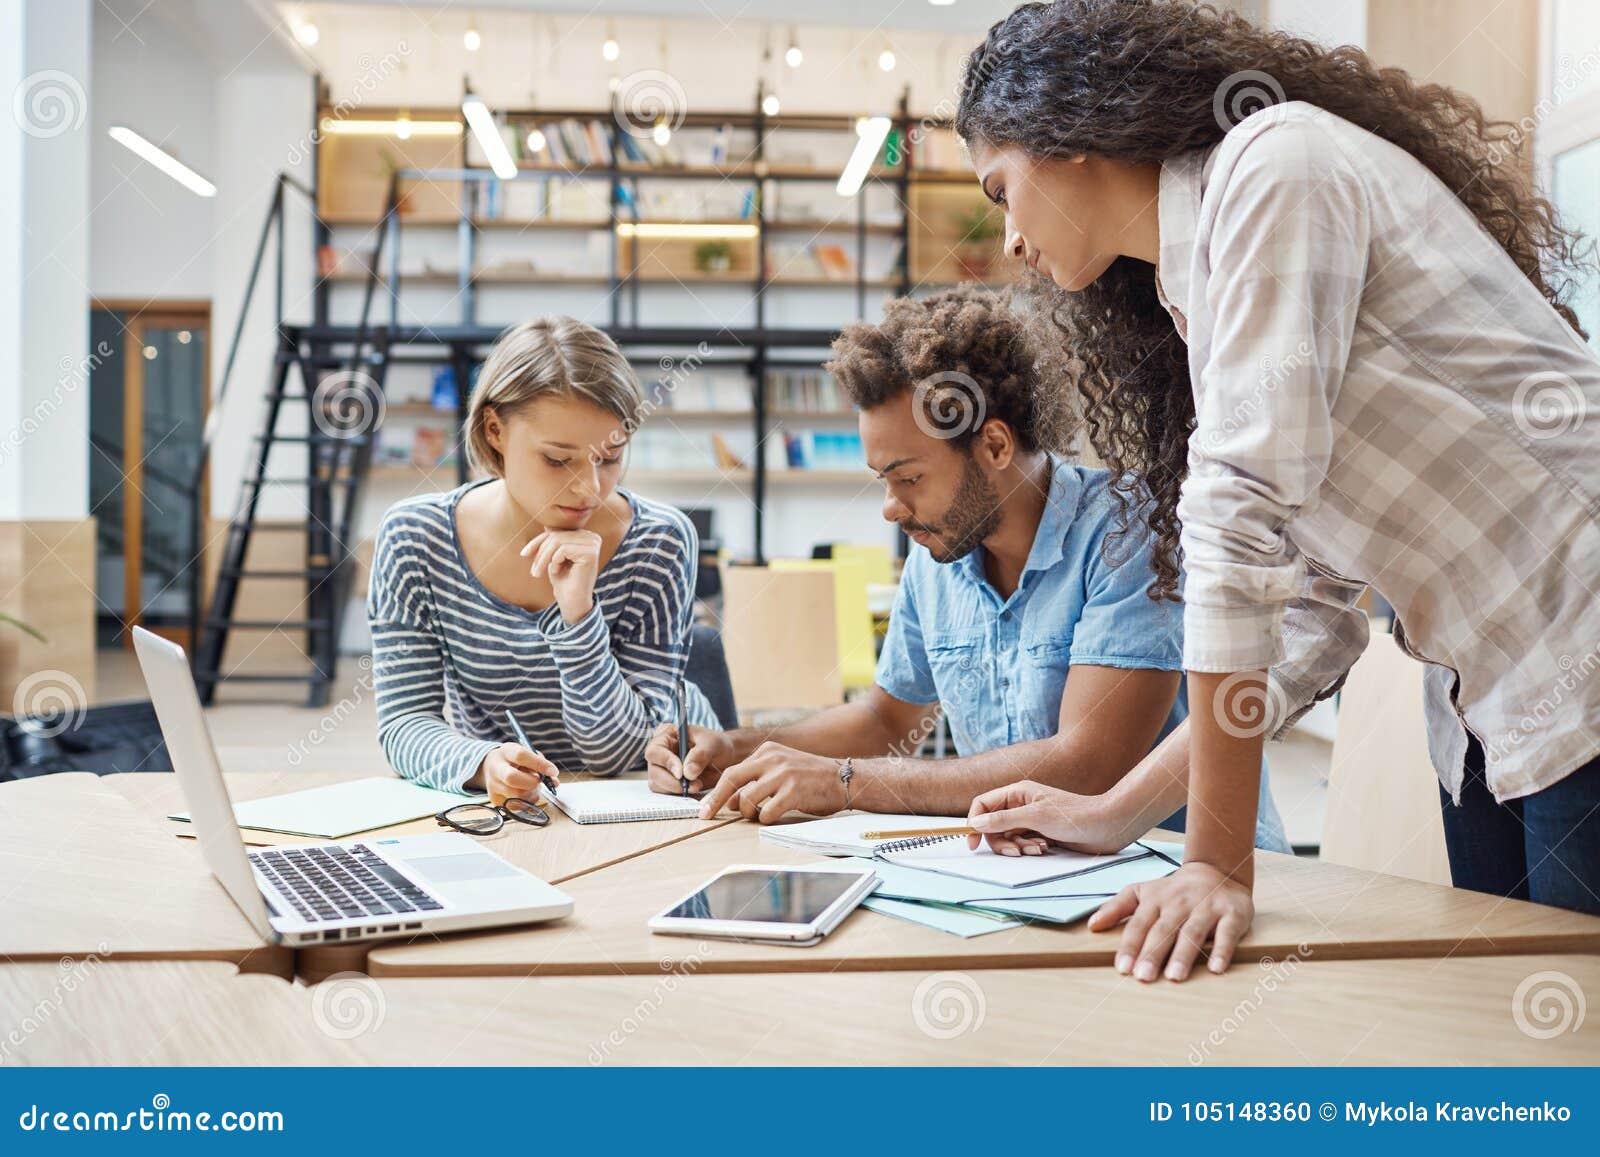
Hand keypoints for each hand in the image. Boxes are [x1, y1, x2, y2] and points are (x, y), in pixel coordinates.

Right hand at [476, 742, 559, 806]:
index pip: (521, 756)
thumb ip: (542, 765)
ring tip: (532, 786)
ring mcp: (493, 786)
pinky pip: (516, 806)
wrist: (493, 766)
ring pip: (516, 795)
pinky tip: (526, 794)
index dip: (539, 764)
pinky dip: (527, 802)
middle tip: (540, 781)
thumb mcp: (527, 754)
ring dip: (532, 793)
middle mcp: (496, 769)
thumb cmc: (515, 760)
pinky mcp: (495, 800)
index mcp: (506, 752)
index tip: (553, 771)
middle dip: (532, 782)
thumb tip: (554, 782)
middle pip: (512, 778)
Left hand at [521, 529, 601, 623]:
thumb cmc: (563, 579)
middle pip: (557, 535)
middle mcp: (592, 537)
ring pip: (557, 541)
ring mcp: (593, 544)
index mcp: (586, 536)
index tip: (524, 554)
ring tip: (540, 572)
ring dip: (544, 558)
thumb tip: (547, 525)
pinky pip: (563, 549)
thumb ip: (554, 540)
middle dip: (540, 552)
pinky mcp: (590, 552)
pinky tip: (557, 572)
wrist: (572, 601)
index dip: (538, 542)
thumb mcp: (554, 556)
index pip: (557, 532)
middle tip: (534, 571)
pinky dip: (554, 561)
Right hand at [644, 723, 735, 794]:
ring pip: (657, 785)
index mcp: (665, 735)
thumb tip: (687, 773)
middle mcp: (659, 752)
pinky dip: (679, 796)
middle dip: (672, 782)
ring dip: (677, 790)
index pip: (655, 751)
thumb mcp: (712, 744)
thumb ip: (700, 754)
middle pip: (654, 771)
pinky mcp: (667, 784)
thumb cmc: (717, 745)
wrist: (725, 759)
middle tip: (694, 785)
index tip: (681, 774)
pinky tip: (694, 790)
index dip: (666, 763)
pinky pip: (666, 794)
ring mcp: (661, 769)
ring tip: (698, 786)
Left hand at [696, 742, 846, 823]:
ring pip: (747, 799)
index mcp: (768, 751)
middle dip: (715, 801)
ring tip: (757, 815)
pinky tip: (774, 816)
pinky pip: (766, 813)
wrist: (844, 779)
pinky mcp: (794, 792)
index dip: (716, 791)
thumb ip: (757, 778)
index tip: (706, 807)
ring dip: (747, 813)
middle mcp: (773, 759)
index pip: (732, 771)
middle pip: (732, 780)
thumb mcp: (782, 766)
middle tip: (705, 815)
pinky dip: (765, 820)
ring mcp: (783, 775)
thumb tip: (729, 801)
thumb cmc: (811, 778)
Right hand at [966, 780, 1127, 856]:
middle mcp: (1021, 805)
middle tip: (1016, 852)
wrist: (1107, 826)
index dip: (974, 822)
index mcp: (1017, 793)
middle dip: (1002, 841)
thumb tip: (975, 823)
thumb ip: (1003, 820)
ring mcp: (1031, 820)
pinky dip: (1030, 850)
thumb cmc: (1075, 815)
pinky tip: (1045, 849)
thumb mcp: (1036, 817)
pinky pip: (1023, 844)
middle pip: (993, 826)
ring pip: (1008, 837)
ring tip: (1038, 848)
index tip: (973, 843)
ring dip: (1019, 847)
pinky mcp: (1040, 834)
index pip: (983, 805)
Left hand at [1087, 862, 1253, 981]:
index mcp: (1155, 900)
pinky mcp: (1231, 914)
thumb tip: (1091, 925)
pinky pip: (1227, 933)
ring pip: (1193, 932)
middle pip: (1163, 930)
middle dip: (1153, 954)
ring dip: (1183, 955)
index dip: (1130, 946)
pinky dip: (1222, 950)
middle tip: (1143, 977)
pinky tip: (1215, 969)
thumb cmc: (1174, 890)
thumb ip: (1117, 908)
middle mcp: (1179, 903)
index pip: (1139, 924)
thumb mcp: (1142, 892)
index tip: (1123, 968)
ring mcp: (1206, 908)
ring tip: (1174, 977)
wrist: (1217, 870)